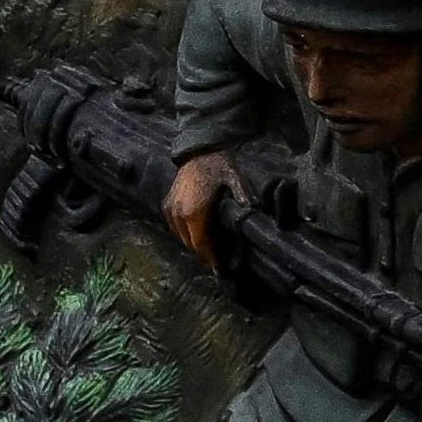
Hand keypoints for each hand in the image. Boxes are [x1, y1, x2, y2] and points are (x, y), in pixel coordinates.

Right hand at [168, 149, 241, 264]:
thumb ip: (244, 199)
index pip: (202, 244)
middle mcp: (180, 214)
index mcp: (196, 212)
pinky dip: (185, 235)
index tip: (221, 271)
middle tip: (218, 265)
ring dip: (194, 246)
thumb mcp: (236, 180)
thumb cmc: (218, 165)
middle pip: (191, 244)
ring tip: (209, 252)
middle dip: (204, 256)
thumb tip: (254, 216)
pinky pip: (174, 227)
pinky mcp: (167, 204)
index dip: (211, 260)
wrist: (196, 150)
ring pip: (181, 237)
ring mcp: (171, 209)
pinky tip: (196, 235)